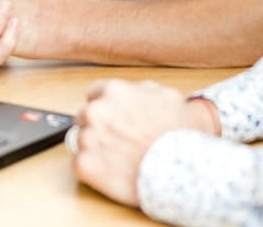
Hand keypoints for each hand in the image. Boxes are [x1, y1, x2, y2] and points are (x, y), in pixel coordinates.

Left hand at [70, 81, 219, 207]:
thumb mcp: (168, 95)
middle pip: (85, 117)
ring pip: (82, 142)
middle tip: (119, 142)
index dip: (107, 108)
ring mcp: (87, 138)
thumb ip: (142, 90)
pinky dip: (93, 171)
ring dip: (96, 149)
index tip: (115, 120)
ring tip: (119, 160)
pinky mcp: (85, 165)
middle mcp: (96, 111)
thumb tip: (136, 92)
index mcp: (113, 90)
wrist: (183, 169)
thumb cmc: (180, 133)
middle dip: (99, 128)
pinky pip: (79, 165)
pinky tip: (112, 173)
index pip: (95, 94)